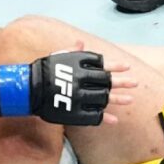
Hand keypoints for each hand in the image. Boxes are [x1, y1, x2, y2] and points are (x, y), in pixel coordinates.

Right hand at [0, 43, 135, 125]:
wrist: (28, 89)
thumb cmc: (42, 70)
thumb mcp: (56, 57)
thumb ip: (71, 51)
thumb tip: (81, 43)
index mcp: (79, 66)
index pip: (102, 64)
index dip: (116, 66)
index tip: (127, 67)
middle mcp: (83, 81)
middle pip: (107, 82)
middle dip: (122, 82)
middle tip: (135, 83)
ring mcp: (80, 97)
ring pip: (104, 98)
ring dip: (118, 99)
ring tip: (131, 100)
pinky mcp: (75, 112)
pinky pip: (93, 115)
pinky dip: (104, 118)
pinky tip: (115, 120)